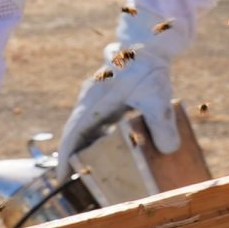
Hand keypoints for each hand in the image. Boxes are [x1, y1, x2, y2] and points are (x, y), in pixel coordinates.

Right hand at [53, 48, 177, 166]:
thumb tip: (168, 151)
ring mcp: (97, 100)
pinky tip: (112, 152)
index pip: (72, 136)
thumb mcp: (157, 97)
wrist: (149, 44)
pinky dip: (99, 140)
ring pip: (85, 130)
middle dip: (74, 159)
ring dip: (86, 150)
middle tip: (76, 183)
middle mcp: (89, 102)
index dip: (65, 158)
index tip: (60, 178)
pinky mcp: (108, 99)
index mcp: (93, 103)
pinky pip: (98, 124)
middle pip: (75, 135)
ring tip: (92, 172)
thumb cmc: (148, 69)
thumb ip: (162, 124)